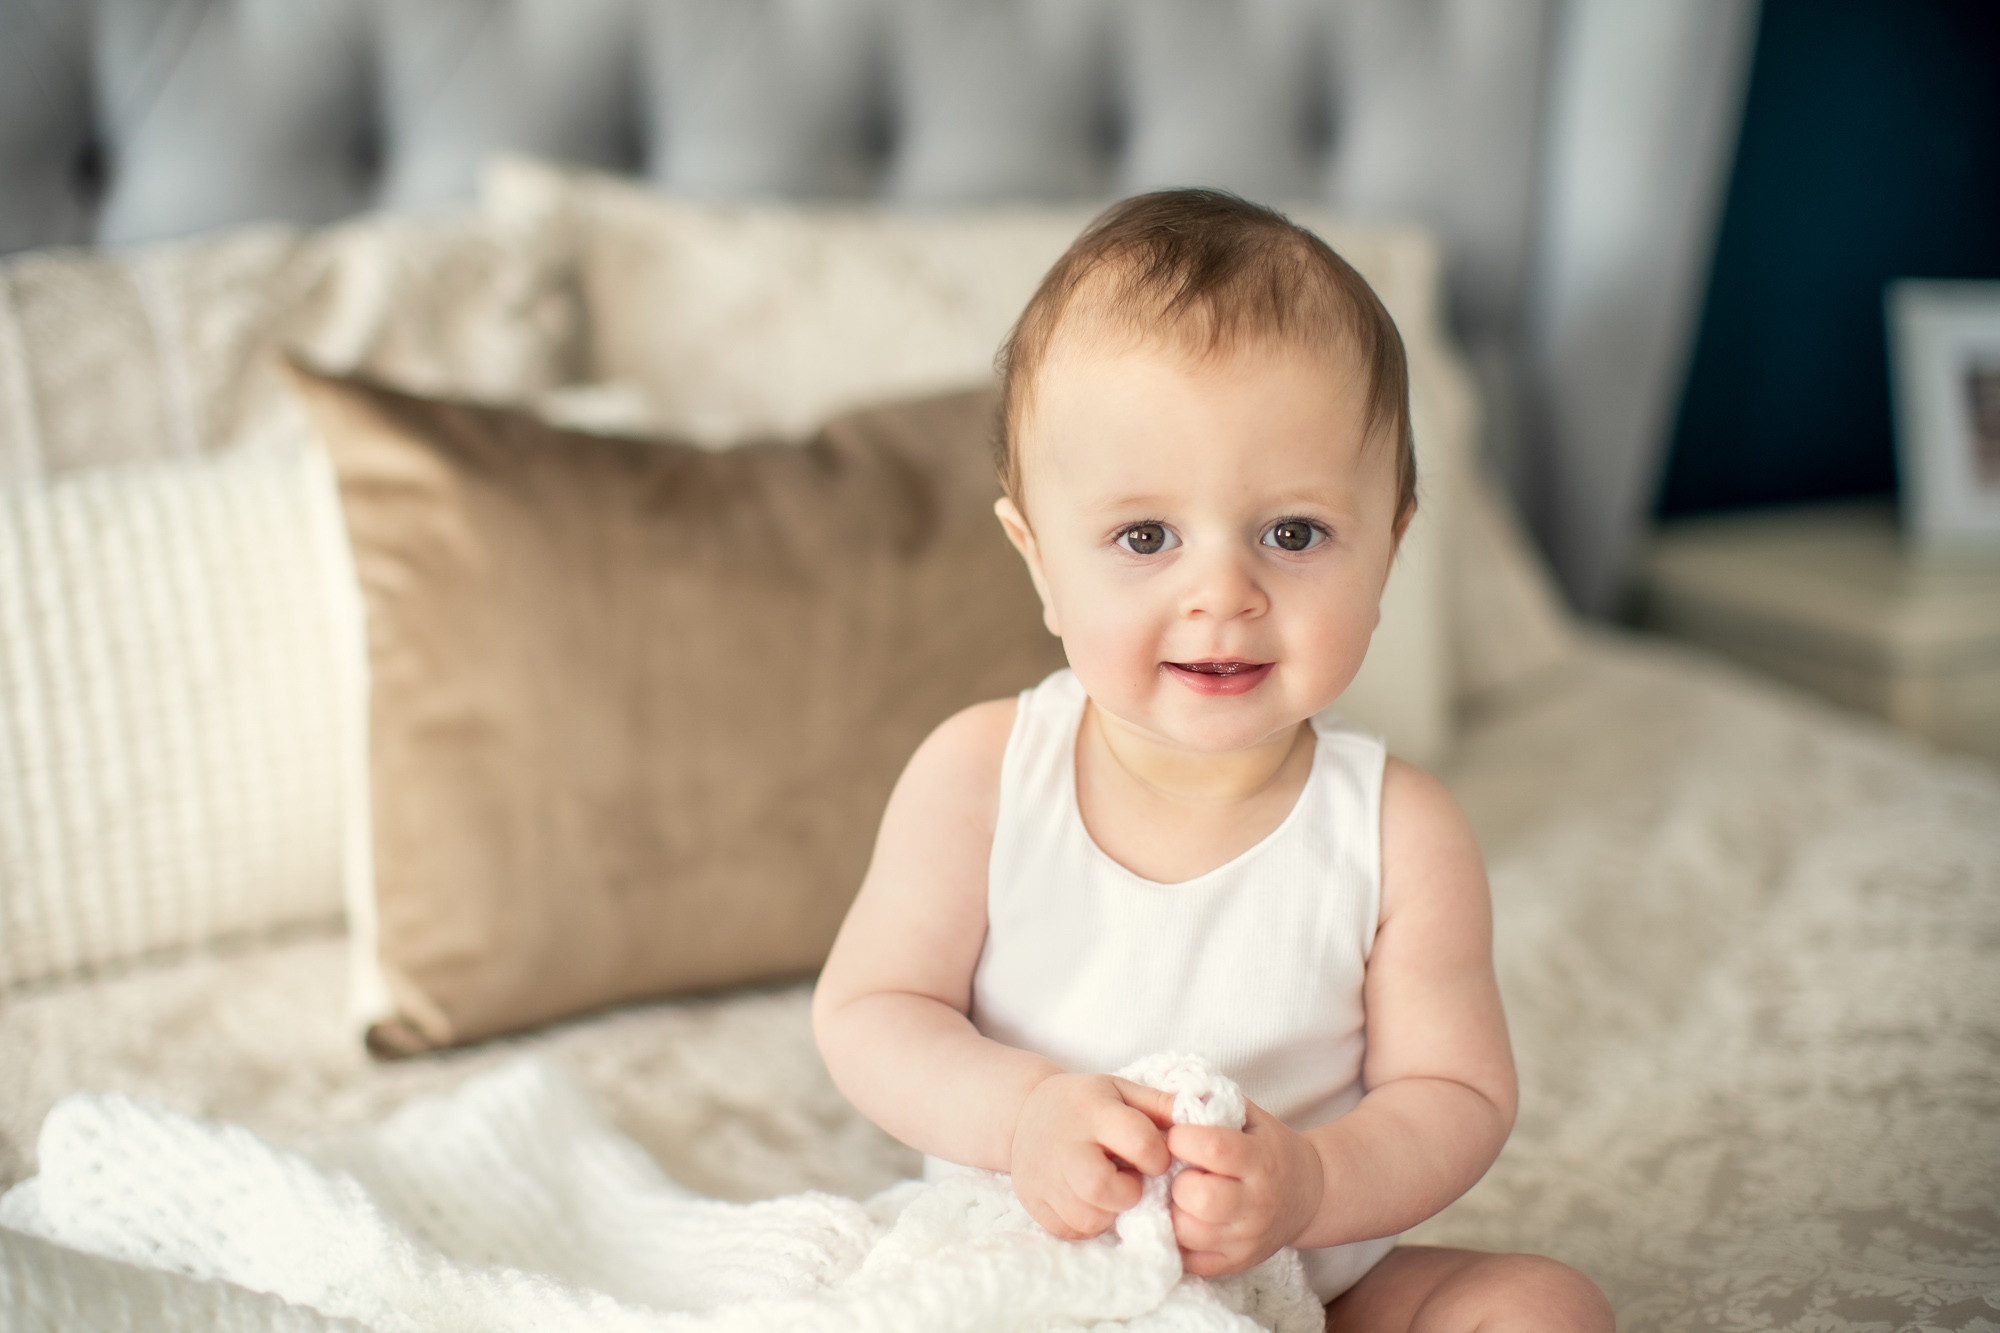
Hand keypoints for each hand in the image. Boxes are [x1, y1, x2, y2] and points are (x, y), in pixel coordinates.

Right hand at [1011, 1073, 1175, 1238]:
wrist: (1024, 1113)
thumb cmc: (1086, 1103)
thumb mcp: (1120, 1090)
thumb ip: (1160, 1104)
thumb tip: (1202, 1116)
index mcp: (1092, 1111)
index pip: (1140, 1142)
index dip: (1157, 1156)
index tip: (1154, 1156)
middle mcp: (1064, 1145)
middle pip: (1101, 1186)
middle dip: (1128, 1192)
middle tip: (1129, 1181)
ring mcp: (1044, 1177)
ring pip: (1088, 1217)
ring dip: (1110, 1212)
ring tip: (1109, 1191)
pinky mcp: (1034, 1202)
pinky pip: (1070, 1231)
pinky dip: (1088, 1224)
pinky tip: (1091, 1202)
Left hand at [1166, 1099, 1323, 1275]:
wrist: (1310, 1195)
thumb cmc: (1271, 1149)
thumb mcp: (1252, 1118)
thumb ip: (1215, 1104)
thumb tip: (1171, 1099)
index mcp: (1261, 1160)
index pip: (1214, 1149)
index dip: (1183, 1139)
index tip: (1178, 1136)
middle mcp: (1257, 1204)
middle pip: (1199, 1198)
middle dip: (1179, 1181)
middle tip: (1183, 1173)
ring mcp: (1246, 1239)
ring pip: (1188, 1232)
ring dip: (1174, 1211)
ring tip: (1183, 1197)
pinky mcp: (1235, 1263)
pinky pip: (1190, 1259)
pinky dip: (1178, 1239)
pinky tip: (1186, 1218)